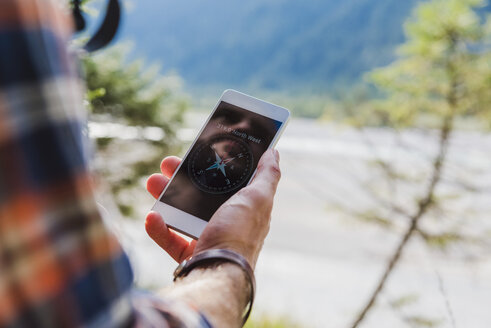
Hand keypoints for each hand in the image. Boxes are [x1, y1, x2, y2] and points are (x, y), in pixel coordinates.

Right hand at [145, 149, 280, 267]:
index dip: (214, 164)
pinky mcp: (191, 255)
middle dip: (182, 178)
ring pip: (183, 213)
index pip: (229, 180)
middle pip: (201, 194)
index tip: (198, 150)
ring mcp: (208, 239)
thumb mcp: (258, 198)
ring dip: (166, 197)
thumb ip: (267, 176)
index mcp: (245, 208)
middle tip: (167, 164)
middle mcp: (227, 223)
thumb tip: (274, 153)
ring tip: (152, 182)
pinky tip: (152, 217)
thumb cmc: (239, 233)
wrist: (218, 272)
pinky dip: (160, 228)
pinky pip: (171, 239)